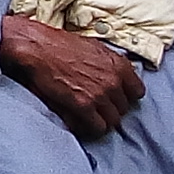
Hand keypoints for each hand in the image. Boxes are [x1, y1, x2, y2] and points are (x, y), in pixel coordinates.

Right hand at [0, 14, 144, 139]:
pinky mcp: (83, 106)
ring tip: (87, 115)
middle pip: (123, 109)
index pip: (137, 92)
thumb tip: (120, 75)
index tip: (114, 97)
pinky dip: (89, 127)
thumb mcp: (93, 47)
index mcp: (119, 65)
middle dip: (110, 109)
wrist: (36, 47)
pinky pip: (97, 128)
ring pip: (112, 121)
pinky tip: (80, 120)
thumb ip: (111, 63)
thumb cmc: (59, 45)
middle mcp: (113, 81)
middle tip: (95, 106)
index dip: (124, 96)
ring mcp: (99, 95)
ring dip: (100, 119)